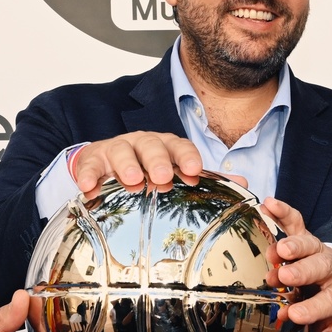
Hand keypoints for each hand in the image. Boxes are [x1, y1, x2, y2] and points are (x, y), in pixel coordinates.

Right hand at [70, 133, 204, 194]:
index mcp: (164, 146)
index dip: (186, 156)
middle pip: (150, 144)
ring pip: (121, 150)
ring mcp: (116, 150)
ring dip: (127, 164)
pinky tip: (89, 188)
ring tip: (132, 180)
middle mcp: (141, 143)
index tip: (194, 169)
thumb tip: (242, 181)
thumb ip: (204, 178)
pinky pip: (90, 166)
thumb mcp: (174, 172)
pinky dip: (89, 175)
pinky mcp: (93, 160)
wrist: (107, 164)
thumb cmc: (146, 169)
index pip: (178, 145)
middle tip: (163, 176)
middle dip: (157, 159)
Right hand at [262, 198, 331, 331]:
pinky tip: (268, 204)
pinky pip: (296, 220)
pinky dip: (283, 211)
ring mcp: (318, 250)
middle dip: (303, 271)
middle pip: (321, 266)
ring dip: (293, 246)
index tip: (293, 315)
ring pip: (309, 243)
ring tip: (277, 251)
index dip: (314, 308)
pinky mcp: (305, 235)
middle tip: (284, 276)